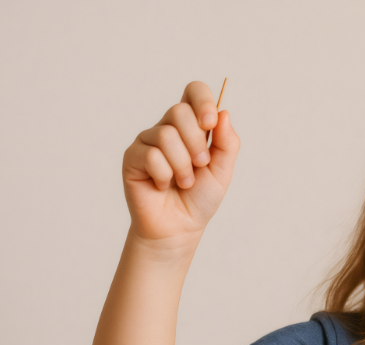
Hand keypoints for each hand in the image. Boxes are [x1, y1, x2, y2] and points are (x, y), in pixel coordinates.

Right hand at [121, 81, 239, 250]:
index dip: (202, 101)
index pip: (194, 91)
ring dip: (182, 166)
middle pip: (180, 111)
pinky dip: (165, 176)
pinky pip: (152, 155)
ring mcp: (148, 141)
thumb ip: (227, 143)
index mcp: (192, 126)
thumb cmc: (199, 198)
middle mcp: (168, 128)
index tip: (210, 123)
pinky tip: (163, 186)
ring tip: (183, 182)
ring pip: (167, 136)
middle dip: (196, 143)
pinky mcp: (132, 157)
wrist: (180, 228)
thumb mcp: (222, 171)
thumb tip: (223, 113)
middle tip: (199, 165)